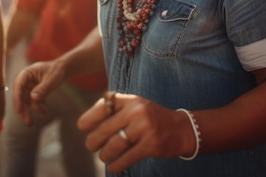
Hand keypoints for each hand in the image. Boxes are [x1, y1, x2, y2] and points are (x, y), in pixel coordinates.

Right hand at [12, 60, 64, 126]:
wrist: (63, 68)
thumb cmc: (56, 70)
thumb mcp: (51, 79)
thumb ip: (42, 89)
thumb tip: (33, 98)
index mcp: (26, 74)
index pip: (18, 87)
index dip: (17, 99)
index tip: (19, 111)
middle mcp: (25, 80)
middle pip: (21, 96)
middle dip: (24, 110)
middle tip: (28, 123)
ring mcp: (29, 86)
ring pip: (26, 101)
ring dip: (33, 108)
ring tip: (44, 113)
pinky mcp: (33, 91)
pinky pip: (33, 101)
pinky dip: (38, 106)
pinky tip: (44, 110)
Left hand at [77, 93, 195, 173]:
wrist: (182, 129)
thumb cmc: (151, 120)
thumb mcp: (136, 107)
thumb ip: (115, 111)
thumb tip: (85, 124)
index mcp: (131, 100)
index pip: (103, 106)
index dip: (89, 118)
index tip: (82, 127)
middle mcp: (137, 111)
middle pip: (104, 129)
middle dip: (93, 141)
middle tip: (91, 147)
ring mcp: (145, 127)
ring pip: (113, 145)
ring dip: (104, 155)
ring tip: (104, 156)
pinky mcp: (151, 144)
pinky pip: (125, 158)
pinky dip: (116, 165)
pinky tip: (113, 166)